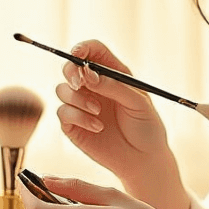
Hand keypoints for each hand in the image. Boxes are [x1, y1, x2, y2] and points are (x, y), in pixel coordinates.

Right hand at [55, 39, 189, 208]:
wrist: (143, 159)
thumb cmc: (146, 127)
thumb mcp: (138, 102)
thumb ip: (113, 86)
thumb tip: (87, 73)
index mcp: (112, 74)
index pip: (92, 51)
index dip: (82, 48)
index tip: (78, 55)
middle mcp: (94, 86)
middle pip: (70, 67)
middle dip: (71, 72)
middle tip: (81, 83)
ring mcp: (82, 105)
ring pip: (62, 89)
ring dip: (78, 98)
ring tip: (98, 112)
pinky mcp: (73, 125)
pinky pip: (63, 113)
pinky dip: (78, 117)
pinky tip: (97, 127)